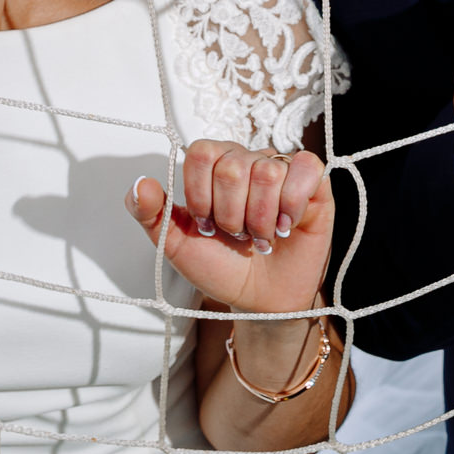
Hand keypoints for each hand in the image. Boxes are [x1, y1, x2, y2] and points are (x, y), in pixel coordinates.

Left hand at [124, 141, 330, 315]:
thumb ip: (151, 214)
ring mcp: (281, 169)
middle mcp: (248, 159)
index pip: (201, 154)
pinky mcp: (313, 181)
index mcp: (213, 166)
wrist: (260, 299)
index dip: (201, 195)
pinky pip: (305, 169)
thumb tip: (140, 184)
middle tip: (238, 235)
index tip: (206, 224)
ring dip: (261, 219)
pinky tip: (287, 226)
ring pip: (268, 172)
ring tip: (262, 237)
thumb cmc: (220, 266)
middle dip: (232, 215)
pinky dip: (292, 205)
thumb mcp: (176, 245)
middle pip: (233, 167)